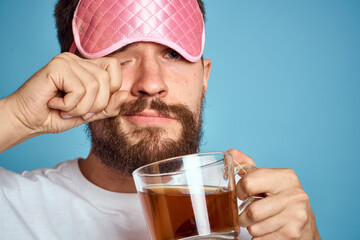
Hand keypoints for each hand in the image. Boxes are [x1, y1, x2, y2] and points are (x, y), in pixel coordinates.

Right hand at [0, 52, 127, 150]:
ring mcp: (67, 60)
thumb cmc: (56, 116)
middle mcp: (78, 59)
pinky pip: (79, 89)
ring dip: (81, 107)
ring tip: (65, 108)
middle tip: (76, 111)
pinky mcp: (57, 66)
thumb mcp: (89, 114)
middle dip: (96, 105)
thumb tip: (125, 94)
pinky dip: (70, 105)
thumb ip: (108, 106)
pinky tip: (55, 103)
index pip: (115, 68)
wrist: (27, 121)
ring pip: (94, 86)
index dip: (111, 90)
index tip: (92, 104)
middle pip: (107, 80)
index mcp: (88, 67)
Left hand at [227, 149, 320, 239]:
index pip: (248, 183)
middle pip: (252, 211)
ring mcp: (296, 217)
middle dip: (242, 216)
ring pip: (255, 228)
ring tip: (258, 222)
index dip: (239, 191)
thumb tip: (231, 153)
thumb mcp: (267, 179)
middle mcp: (294, 195)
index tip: (243, 194)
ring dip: (251, 228)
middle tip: (245, 214)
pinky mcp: (293, 234)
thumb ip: (248, 166)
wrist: (305, 224)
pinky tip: (266, 230)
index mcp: (286, 177)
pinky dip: (258, 238)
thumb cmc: (281, 197)